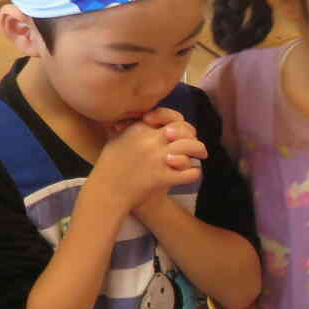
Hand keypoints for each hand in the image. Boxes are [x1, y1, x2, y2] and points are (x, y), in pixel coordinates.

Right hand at [88, 110, 205, 210]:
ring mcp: (156, 158)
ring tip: (202, 157)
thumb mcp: (117, 139)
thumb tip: (149, 118)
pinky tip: (194, 174)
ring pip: (190, 147)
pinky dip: (194, 173)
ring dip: (200, 151)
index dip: (181, 123)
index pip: (171, 117)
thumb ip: (132, 126)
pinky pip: (187, 172)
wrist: (106, 191)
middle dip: (194, 138)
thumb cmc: (112, 166)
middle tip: (199, 148)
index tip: (183, 131)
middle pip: (184, 130)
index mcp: (141, 128)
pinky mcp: (161, 176)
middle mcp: (150, 140)